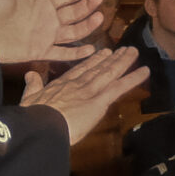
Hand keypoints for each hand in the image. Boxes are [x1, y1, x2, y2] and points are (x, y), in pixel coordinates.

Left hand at [0, 0, 113, 64]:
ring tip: (100, 16)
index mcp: (42, 2)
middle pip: (74, 12)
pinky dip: (77, 53)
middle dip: (87, 4)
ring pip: (73, 31)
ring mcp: (46, 36)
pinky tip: (91, 49)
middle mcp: (48, 19)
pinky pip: (62, 53)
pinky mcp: (41, 51)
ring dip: (87, 24)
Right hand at [21, 48, 149, 143]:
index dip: (91, 61)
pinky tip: (145, 71)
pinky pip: (120, 87)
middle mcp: (78, 84)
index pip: (80, 70)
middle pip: (97, 68)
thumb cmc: (32, 116)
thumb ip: (33, 85)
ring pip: (110, 73)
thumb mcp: (29, 98)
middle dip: (110, 58)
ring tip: (133, 52)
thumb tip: (30, 74)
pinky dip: (133, 78)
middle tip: (122, 50)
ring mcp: (90, 91)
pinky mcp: (99, 101)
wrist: (39, 126)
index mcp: (61, 85)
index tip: (100, 53)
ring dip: (123, 62)